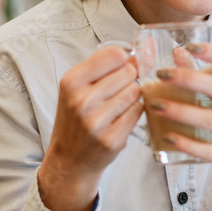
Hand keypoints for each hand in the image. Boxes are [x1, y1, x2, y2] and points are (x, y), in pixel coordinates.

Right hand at [38, 45, 141, 210]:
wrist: (69, 159)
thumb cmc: (76, 119)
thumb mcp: (77, 87)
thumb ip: (104, 66)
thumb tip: (141, 51)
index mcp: (71, 81)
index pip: (115, 54)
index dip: (124, 59)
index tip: (122, 66)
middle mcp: (82, 100)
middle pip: (129, 72)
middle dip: (129, 78)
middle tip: (116, 91)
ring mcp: (97, 121)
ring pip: (136, 91)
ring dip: (133, 96)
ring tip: (117, 106)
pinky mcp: (112, 139)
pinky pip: (139, 112)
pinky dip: (135, 112)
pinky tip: (121, 118)